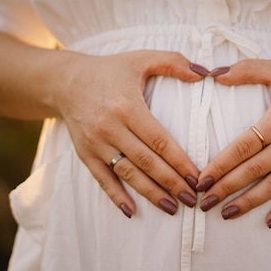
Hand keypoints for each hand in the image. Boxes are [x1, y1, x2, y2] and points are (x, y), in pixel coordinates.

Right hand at [55, 50, 204, 217]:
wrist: (65, 81)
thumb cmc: (110, 70)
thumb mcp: (141, 58)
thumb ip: (174, 62)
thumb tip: (206, 73)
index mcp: (127, 105)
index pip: (159, 140)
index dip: (179, 161)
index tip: (198, 177)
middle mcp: (109, 127)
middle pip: (146, 161)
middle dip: (171, 183)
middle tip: (193, 199)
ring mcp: (95, 143)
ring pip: (128, 174)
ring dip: (151, 193)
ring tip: (173, 208)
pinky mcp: (85, 154)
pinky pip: (102, 179)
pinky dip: (116, 196)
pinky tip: (132, 211)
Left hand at [197, 60, 270, 227]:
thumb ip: (247, 70)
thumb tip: (215, 74)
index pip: (244, 147)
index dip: (221, 165)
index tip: (202, 179)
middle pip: (254, 171)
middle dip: (227, 188)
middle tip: (205, 202)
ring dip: (249, 202)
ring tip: (226, 214)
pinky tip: (269, 221)